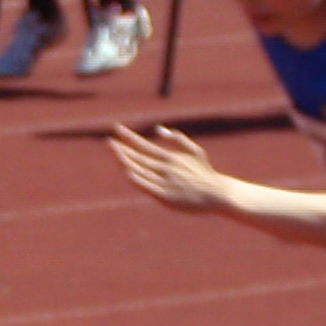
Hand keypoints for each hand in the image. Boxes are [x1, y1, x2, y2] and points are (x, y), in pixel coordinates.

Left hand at [109, 121, 225, 214]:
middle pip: (138, 157)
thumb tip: (159, 129)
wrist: (217, 195)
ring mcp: (164, 182)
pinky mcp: (164, 197)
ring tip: (114, 153)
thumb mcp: (196, 151)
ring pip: (139, 170)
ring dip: (125, 162)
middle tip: (108, 142)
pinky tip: (127, 172)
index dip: (129, 137)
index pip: (144, 145)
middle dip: (122, 149)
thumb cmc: (205, 173)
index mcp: (171, 157)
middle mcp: (166, 168)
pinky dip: (136, 179)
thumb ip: (178, 139)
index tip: (117, 128)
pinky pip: (146, 186)